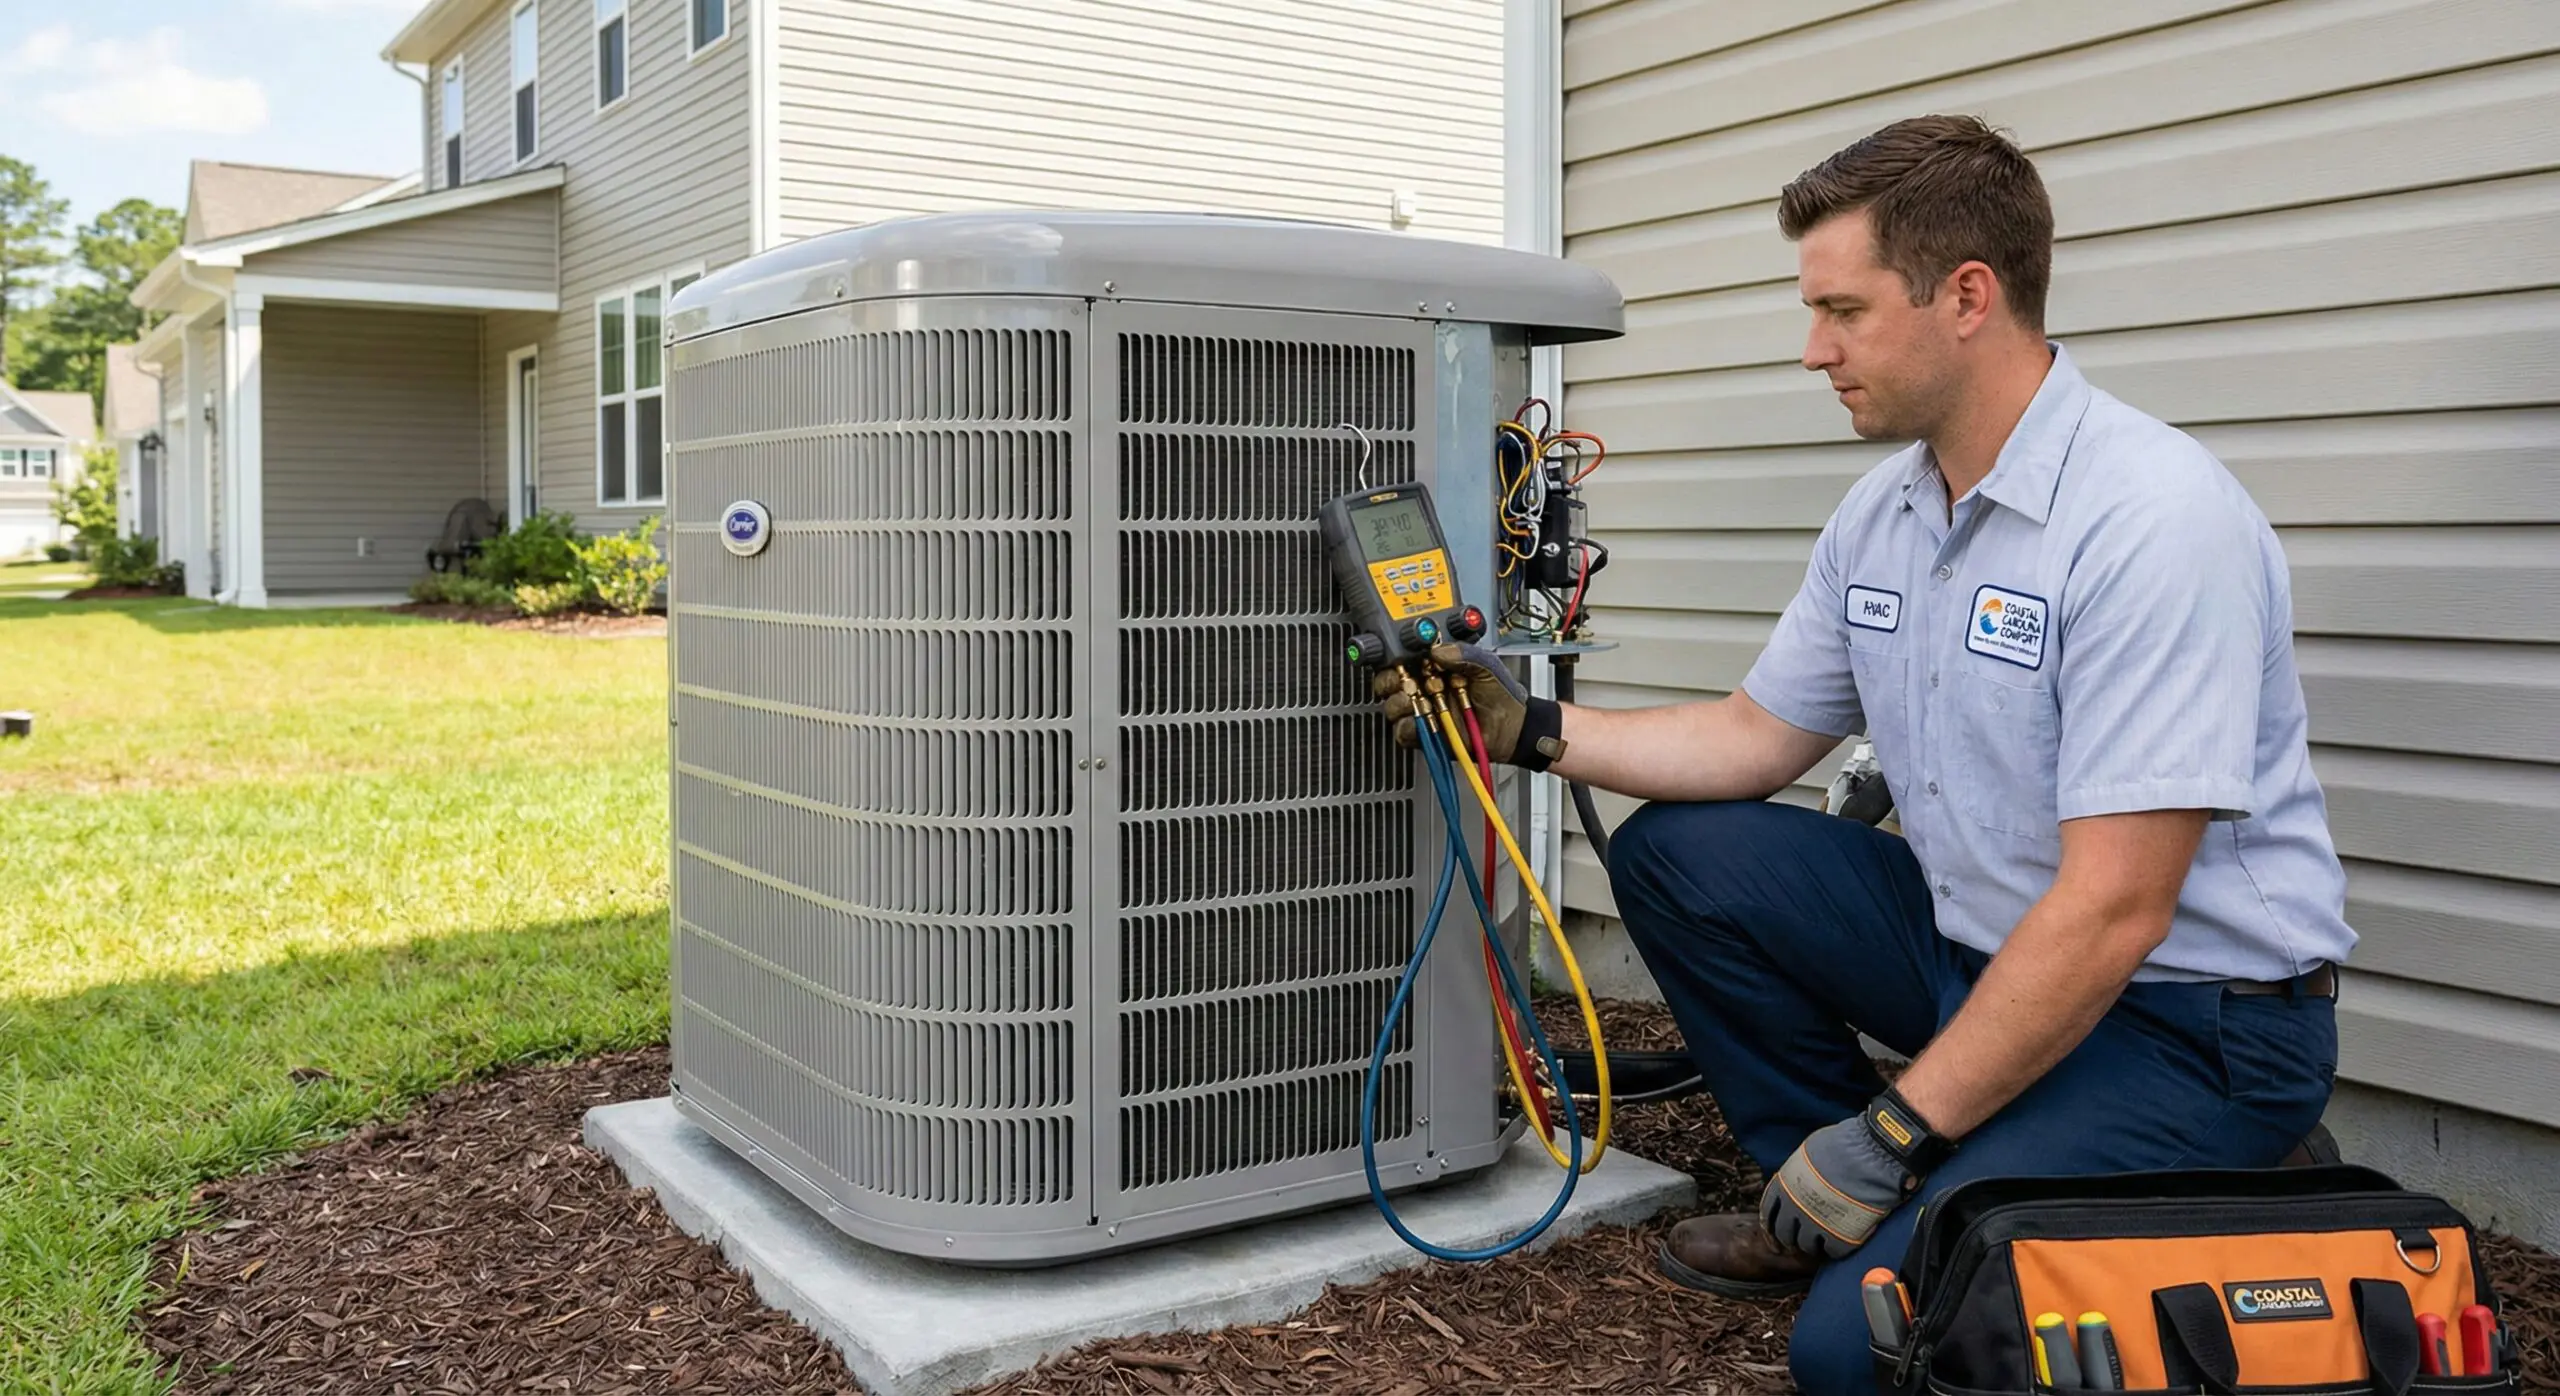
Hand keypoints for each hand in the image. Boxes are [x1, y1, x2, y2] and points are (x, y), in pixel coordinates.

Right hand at [1369, 643, 1563, 769]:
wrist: (1514, 726)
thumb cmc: (1501, 694)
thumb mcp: (1485, 664)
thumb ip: (1463, 653)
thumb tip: (1437, 651)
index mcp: (1434, 668)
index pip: (1403, 660)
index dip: (1397, 659)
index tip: (1402, 659)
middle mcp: (1424, 689)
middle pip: (1388, 684)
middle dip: (1391, 682)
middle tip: (1407, 682)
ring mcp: (1423, 712)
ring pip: (1392, 707)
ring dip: (1401, 704)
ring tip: (1419, 701)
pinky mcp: (1425, 735)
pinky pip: (1404, 732)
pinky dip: (1410, 727)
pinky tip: (1425, 720)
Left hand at [1759, 1090, 1951, 1259]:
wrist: (1874, 1155)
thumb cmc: (1845, 1145)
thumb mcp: (1809, 1154)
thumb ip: (1799, 1174)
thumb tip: (1800, 1182)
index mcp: (1785, 1184)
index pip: (1768, 1212)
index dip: (1771, 1225)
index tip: (1776, 1234)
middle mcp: (1794, 1207)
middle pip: (1784, 1233)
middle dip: (1790, 1239)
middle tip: (1799, 1242)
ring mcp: (1815, 1224)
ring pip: (1806, 1246)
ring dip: (1813, 1245)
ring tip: (1823, 1241)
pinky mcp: (1839, 1238)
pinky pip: (1832, 1252)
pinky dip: (1835, 1250)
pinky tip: (1841, 1243)